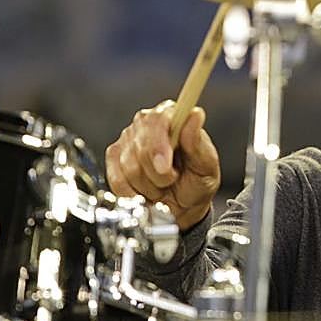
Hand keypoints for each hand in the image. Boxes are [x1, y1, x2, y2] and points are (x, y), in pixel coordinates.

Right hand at [105, 100, 219, 232]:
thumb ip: (198, 142)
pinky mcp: (114, 157)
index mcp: (173, 116)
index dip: (159, 145)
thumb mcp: (206, 165)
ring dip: (149, 185)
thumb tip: (194, 115)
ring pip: (129, 167)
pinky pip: (117, 180)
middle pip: (141, 147)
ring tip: (162, 185)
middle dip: (158, 173)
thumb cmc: (196, 181)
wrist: (183, 205)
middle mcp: (147, 123)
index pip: (157, 120)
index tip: (165, 167)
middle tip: (172, 180)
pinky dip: (133, 193)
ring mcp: (127, 138)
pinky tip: (146, 191)